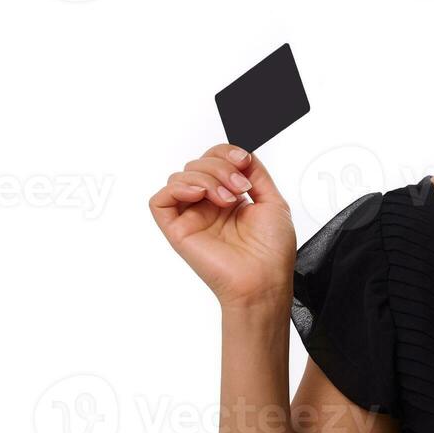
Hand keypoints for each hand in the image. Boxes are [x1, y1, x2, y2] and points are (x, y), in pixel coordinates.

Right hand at [148, 144, 295, 308]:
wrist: (265, 280)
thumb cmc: (272, 252)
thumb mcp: (273, 202)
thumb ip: (256, 174)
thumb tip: (242, 155)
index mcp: (230, 198)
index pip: (214, 160)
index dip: (225, 152)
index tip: (243, 161)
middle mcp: (208, 206)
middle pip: (197, 164)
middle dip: (220, 167)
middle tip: (240, 187)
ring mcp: (192, 217)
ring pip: (180, 177)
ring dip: (206, 177)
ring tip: (228, 199)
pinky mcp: (177, 231)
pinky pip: (159, 201)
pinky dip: (177, 188)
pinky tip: (200, 194)